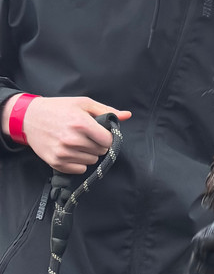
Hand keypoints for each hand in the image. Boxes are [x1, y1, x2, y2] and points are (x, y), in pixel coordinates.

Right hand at [6, 95, 130, 173]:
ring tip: (76, 142)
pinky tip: (70, 151)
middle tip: (84, 136)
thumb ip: (106, 111)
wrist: (27, 118)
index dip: (106, 137)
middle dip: (97, 144)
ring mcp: (63, 153)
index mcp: (81, 124)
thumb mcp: (82, 104)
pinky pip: (80, 169)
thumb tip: (127, 115)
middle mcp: (72, 140)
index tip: (99, 133)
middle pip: (101, 151)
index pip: (109, 141)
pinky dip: (78, 162)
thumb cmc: (58, 109)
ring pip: (92, 161)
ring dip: (88, 153)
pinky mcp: (56, 162)